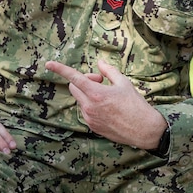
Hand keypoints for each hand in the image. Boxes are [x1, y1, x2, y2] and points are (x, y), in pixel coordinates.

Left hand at [45, 59, 165, 150]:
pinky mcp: (92, 127)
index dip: (60, 69)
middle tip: (100, 81)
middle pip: (74, 87)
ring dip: (88, 94)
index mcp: (97, 93)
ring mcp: (89, 118)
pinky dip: (91, 105)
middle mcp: (90, 106)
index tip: (48, 64)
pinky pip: (85, 111)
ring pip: (80, 99)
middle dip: (83, 81)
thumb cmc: (136, 105)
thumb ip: (109, 71)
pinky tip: (107, 108)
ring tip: (107, 96)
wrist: (144, 130)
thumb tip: (99, 63)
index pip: (74, 78)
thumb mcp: (124, 83)